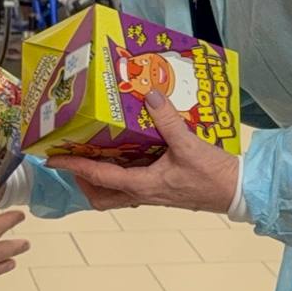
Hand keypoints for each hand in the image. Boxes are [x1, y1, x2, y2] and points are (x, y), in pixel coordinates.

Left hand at [45, 90, 238, 212]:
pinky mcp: (163, 190)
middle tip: (73, 160)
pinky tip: (128, 154)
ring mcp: (153, 194)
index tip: (54, 160)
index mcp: (143, 185)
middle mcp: (144, 193)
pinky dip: (121, 174)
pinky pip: (133, 186)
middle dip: (83, 181)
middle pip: (101, 196)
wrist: (237, 192)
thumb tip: (150, 94)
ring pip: (116, 195)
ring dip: (100, 180)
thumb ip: (167, 119)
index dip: (74, 167)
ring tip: (94, 156)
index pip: (100, 177)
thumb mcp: (188, 144)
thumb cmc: (213, 175)